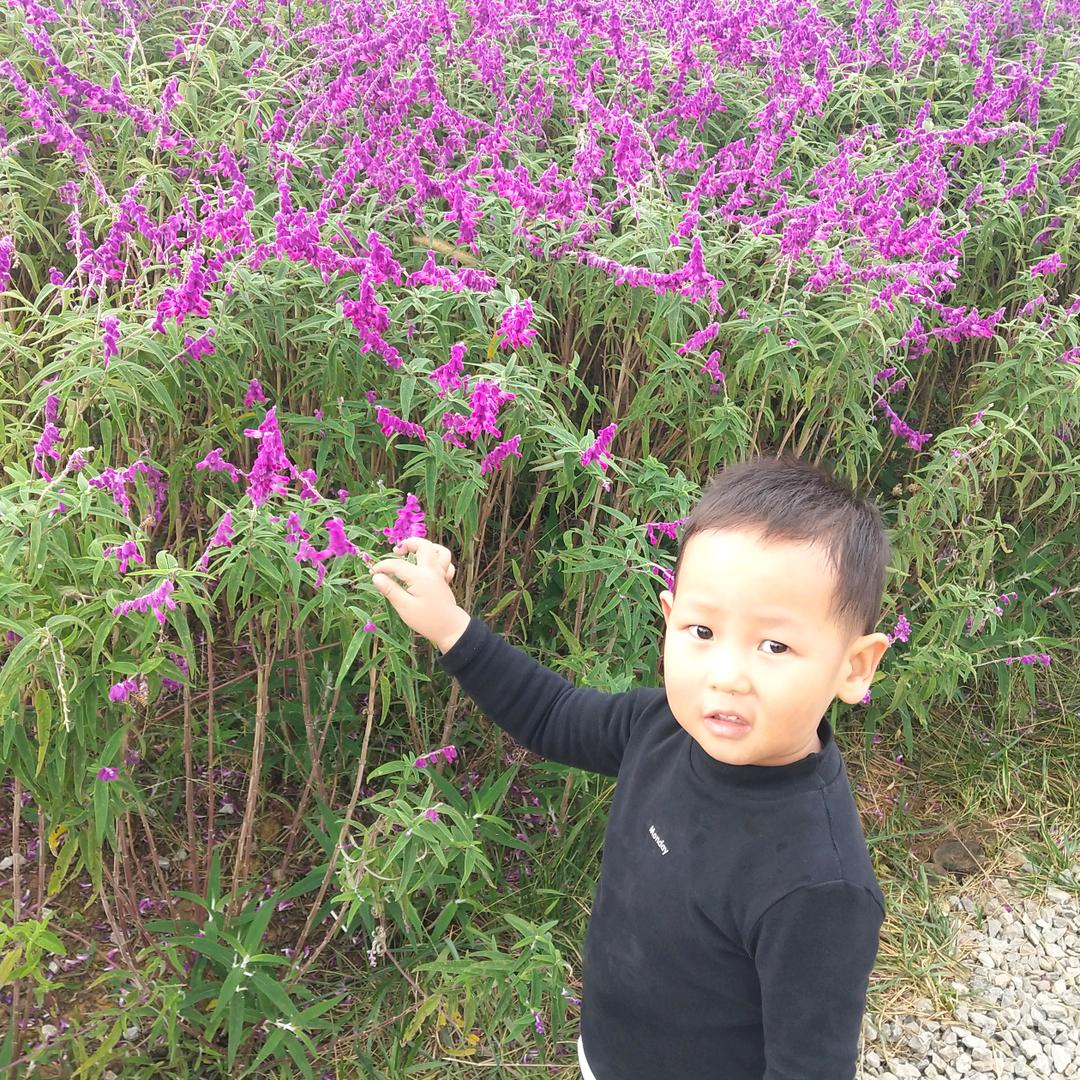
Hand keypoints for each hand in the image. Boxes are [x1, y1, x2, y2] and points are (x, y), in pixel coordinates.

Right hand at [368, 537, 469, 651]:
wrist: (450, 629)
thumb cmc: (426, 620)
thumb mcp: (404, 607)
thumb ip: (390, 589)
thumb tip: (377, 577)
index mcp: (420, 577)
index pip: (397, 564)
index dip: (383, 566)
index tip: (373, 572)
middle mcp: (432, 571)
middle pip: (423, 545)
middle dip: (408, 543)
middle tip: (396, 551)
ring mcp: (441, 574)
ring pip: (440, 551)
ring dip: (426, 548)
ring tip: (413, 554)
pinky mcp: (445, 580)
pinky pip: (446, 563)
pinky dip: (437, 560)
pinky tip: (427, 567)